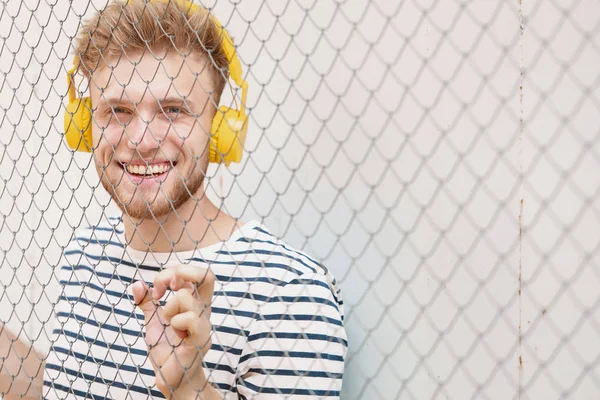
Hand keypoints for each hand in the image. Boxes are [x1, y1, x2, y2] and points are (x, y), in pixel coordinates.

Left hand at [132, 265, 215, 398]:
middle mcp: (202, 310)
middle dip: (181, 272)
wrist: (170, 377)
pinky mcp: (200, 339)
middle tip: (167, 287)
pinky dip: (175, 322)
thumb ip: (147, 302)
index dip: (171, 273)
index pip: (194, 273)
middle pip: (207, 275)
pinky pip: (188, 319)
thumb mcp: (153, 321)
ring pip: (185, 296)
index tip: (156, 290)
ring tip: (169, 325)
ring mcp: (203, 323)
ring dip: (167, 309)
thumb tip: (136, 284)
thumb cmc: (167, 350)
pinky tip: (176, 334)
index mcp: (194, 303)